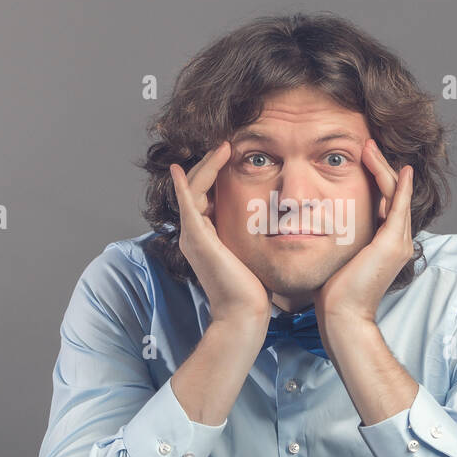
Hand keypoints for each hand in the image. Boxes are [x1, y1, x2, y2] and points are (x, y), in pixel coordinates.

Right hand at [170, 141, 270, 327]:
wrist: (245, 314)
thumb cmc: (254, 288)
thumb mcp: (253, 250)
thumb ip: (254, 231)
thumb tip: (273, 217)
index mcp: (207, 234)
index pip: (206, 192)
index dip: (216, 171)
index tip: (234, 152)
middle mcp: (195, 233)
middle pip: (196, 186)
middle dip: (209, 162)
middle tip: (227, 141)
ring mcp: (193, 235)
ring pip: (193, 189)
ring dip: (206, 165)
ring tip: (223, 146)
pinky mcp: (197, 239)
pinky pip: (188, 203)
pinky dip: (185, 184)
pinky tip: (183, 167)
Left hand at [313, 138, 414, 327]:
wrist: (342, 316)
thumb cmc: (332, 293)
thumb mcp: (335, 256)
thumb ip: (335, 238)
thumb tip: (316, 224)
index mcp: (384, 243)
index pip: (384, 201)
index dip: (374, 177)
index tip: (359, 157)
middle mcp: (397, 240)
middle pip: (392, 192)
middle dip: (380, 166)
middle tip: (366, 144)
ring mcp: (398, 242)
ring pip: (395, 193)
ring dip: (383, 167)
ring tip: (369, 146)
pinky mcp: (392, 243)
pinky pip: (398, 206)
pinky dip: (400, 186)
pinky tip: (401, 169)